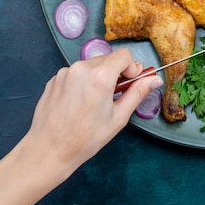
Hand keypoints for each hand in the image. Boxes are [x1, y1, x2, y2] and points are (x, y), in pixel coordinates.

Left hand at [22, 48, 162, 179]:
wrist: (49, 150)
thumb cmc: (85, 138)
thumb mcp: (118, 117)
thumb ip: (138, 93)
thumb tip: (154, 79)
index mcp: (99, 76)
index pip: (124, 55)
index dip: (132, 67)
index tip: (130, 82)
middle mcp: (80, 68)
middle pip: (108, 59)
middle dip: (116, 73)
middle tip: (114, 95)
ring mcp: (65, 72)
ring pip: (91, 66)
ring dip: (98, 77)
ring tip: (94, 102)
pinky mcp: (54, 79)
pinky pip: (76, 73)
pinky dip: (82, 82)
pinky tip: (79, 103)